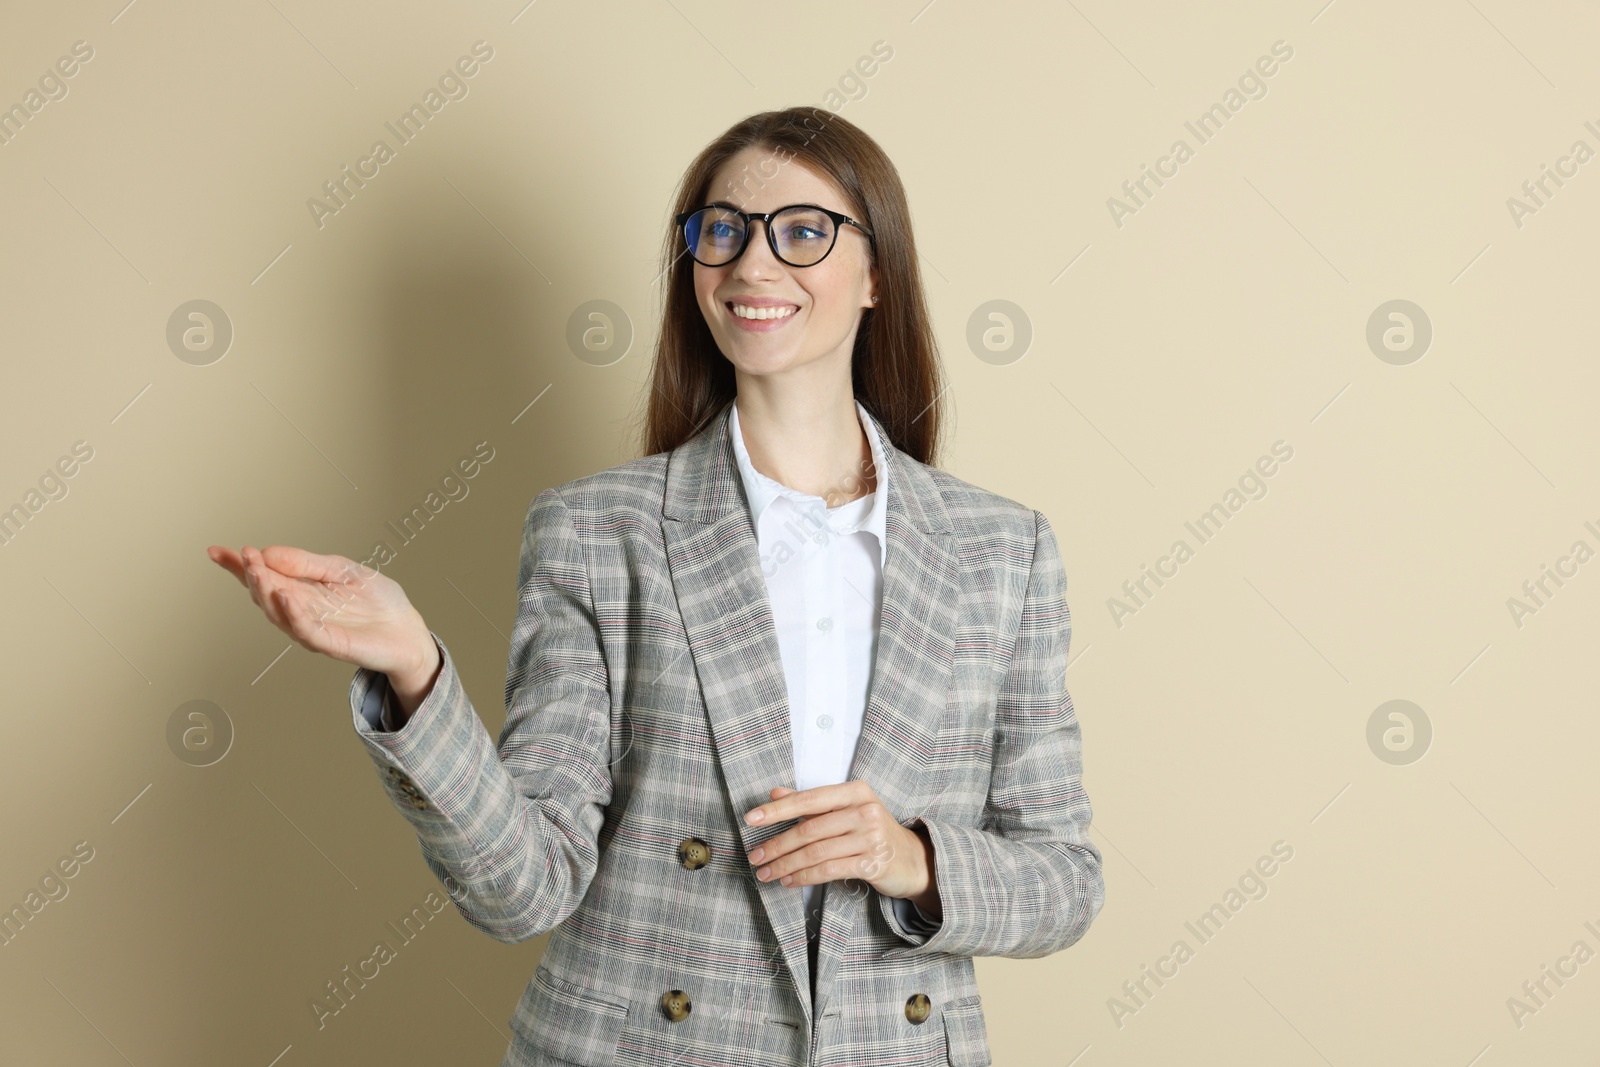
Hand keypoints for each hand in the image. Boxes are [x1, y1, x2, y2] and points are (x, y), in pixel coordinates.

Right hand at [207, 544, 435, 684]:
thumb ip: (308, 563)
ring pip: (279, 613)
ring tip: (259, 572)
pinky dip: (294, 614)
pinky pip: (307, 631)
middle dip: (252, 575)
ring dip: (266, 592)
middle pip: (265, 594)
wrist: (408, 630)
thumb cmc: (378, 601)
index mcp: (301, 591)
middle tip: (246, 556)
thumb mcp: (343, 570)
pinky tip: (285, 597)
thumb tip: (268, 552)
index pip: (264, 576)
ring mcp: (313, 629)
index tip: (216, 551)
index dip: (238, 566)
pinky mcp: (332, 644)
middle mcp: (300, 611)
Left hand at [743, 782, 937, 909]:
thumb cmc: (872, 832)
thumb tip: (775, 794)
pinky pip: (829, 870)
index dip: (778, 809)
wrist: (912, 859)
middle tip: (756, 856)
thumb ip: (811, 803)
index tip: (751, 819)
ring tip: (767, 873)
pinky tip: (790, 881)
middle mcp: (865, 811)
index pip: (809, 799)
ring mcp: (870, 837)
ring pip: (816, 852)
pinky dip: (805, 876)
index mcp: (855, 792)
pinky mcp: (872, 863)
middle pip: (809, 829)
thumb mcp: (846, 810)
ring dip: (786, 864)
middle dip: (777, 844)